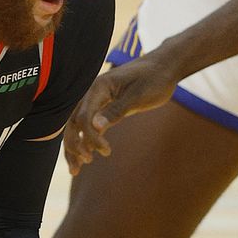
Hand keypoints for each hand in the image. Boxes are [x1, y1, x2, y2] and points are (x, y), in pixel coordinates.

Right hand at [63, 55, 176, 173]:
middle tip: (81, 167)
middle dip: (74, 146)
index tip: (106, 151)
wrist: (164, 67)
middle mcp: (93, 93)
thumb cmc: (154, 79)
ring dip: (74, 147)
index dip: (90, 137)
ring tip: (75, 170)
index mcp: (98, 87)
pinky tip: (86, 155)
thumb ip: (116, 111)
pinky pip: (88, 124)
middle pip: (73, 123)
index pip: (84, 117)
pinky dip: (85, 140)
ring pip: (76, 125)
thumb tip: (94, 127)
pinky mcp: (104, 106)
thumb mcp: (138, 97)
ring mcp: (97, 99)